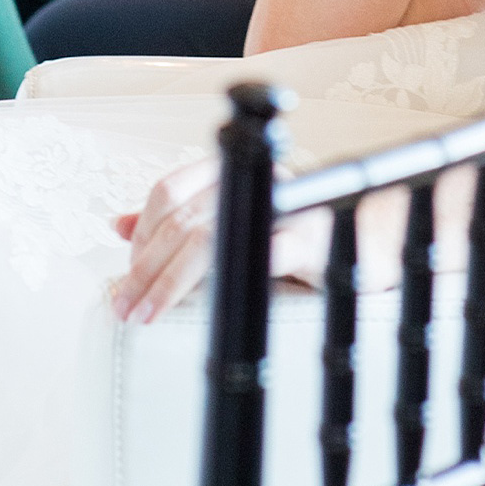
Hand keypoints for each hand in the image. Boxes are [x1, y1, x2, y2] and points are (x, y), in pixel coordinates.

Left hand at [111, 155, 330, 320]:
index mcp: (234, 171)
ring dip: (170, 280)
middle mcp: (255, 180)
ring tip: (145, 313)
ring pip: (213, 235)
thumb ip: (177, 223)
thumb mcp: (231, 223)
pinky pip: (267, 253)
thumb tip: (117, 226)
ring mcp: (285, 207)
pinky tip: (208, 307)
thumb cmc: (291, 236)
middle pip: (183, 219)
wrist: (367, 243)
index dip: (141, 233)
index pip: (170, 191)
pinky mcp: (312, 239)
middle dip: (144, 266)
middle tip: (122, 304)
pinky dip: (232, 276)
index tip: (127, 274)